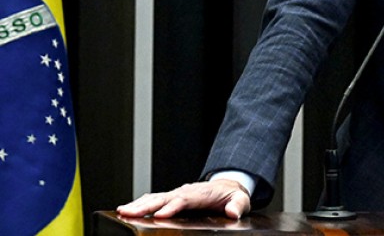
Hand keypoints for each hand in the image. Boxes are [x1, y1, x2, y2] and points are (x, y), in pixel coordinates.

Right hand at [116, 178, 251, 219]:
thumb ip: (238, 205)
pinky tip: (127, 210)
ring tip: (123, 211)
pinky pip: (154, 199)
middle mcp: (186, 191)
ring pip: (155, 197)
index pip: (185, 199)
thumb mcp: (241, 200)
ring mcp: (177, 194)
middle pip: (164, 197)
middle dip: (146, 205)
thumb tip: (232, 212)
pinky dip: (140, 203)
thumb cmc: (231, 195)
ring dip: (138, 204)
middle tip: (129, 212)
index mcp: (201, 193)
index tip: (161, 215)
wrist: (227, 187)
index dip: (172, 206)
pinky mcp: (171, 198)